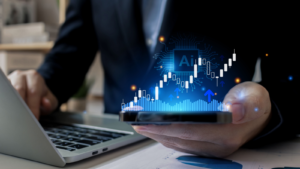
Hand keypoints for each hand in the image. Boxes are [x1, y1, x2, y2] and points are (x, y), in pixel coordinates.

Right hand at [8, 70, 57, 118]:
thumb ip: (50, 102)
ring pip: (9, 92)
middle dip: (22, 106)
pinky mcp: (3, 86)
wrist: (35, 91)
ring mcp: (10, 79)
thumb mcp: (50, 100)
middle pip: (19, 90)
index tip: (34, 118)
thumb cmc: (42, 97)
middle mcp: (21, 75)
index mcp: (34, 77)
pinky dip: (7, 103)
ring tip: (16, 116)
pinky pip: (4, 94)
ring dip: (12, 104)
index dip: (33, 107)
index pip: (33, 92)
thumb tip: (45, 103)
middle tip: (24, 119)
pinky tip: (11, 111)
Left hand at [133, 82, 271, 156]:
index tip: (146, 121)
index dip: (166, 126)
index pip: (190, 130)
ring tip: (140, 125)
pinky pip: (181, 145)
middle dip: (154, 131)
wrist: (258, 118)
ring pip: (177, 144)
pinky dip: (166, 137)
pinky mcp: (205, 148)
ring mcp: (210, 149)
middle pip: (179, 139)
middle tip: (135, 122)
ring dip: (157, 135)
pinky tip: (156, 130)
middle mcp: (217, 146)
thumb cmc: (253, 103)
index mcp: (227, 132)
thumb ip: (247, 102)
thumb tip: (233, 110)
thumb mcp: (255, 96)